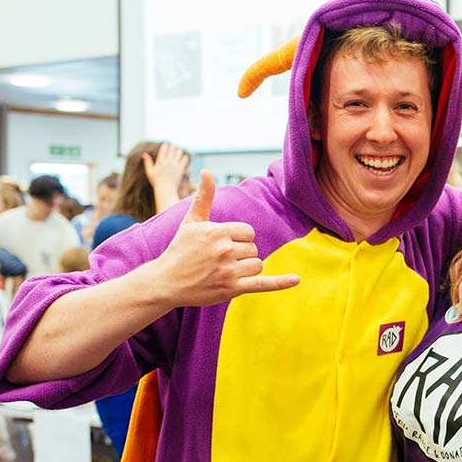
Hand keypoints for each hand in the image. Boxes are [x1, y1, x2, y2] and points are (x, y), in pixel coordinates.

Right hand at [143, 142, 190, 208]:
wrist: (166, 190)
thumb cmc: (156, 182)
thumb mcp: (150, 172)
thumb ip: (147, 162)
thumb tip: (144, 154)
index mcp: (160, 161)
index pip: (164, 148)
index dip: (166, 145)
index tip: (166, 145)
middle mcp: (168, 161)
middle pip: (172, 148)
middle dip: (173, 147)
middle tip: (173, 148)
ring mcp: (175, 165)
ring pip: (179, 152)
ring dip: (179, 151)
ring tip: (178, 152)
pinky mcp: (181, 169)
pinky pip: (185, 159)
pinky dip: (184, 157)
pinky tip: (182, 159)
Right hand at [152, 171, 299, 306]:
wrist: (165, 281)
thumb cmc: (179, 249)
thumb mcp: (191, 221)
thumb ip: (204, 197)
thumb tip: (207, 172)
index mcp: (218, 232)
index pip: (249, 232)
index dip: (238, 239)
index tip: (222, 245)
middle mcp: (224, 250)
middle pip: (253, 249)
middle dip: (241, 254)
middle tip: (218, 260)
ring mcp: (228, 271)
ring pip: (257, 265)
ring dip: (246, 269)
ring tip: (224, 271)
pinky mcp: (232, 289)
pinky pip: (263, 284)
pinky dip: (281, 283)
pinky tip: (296, 280)